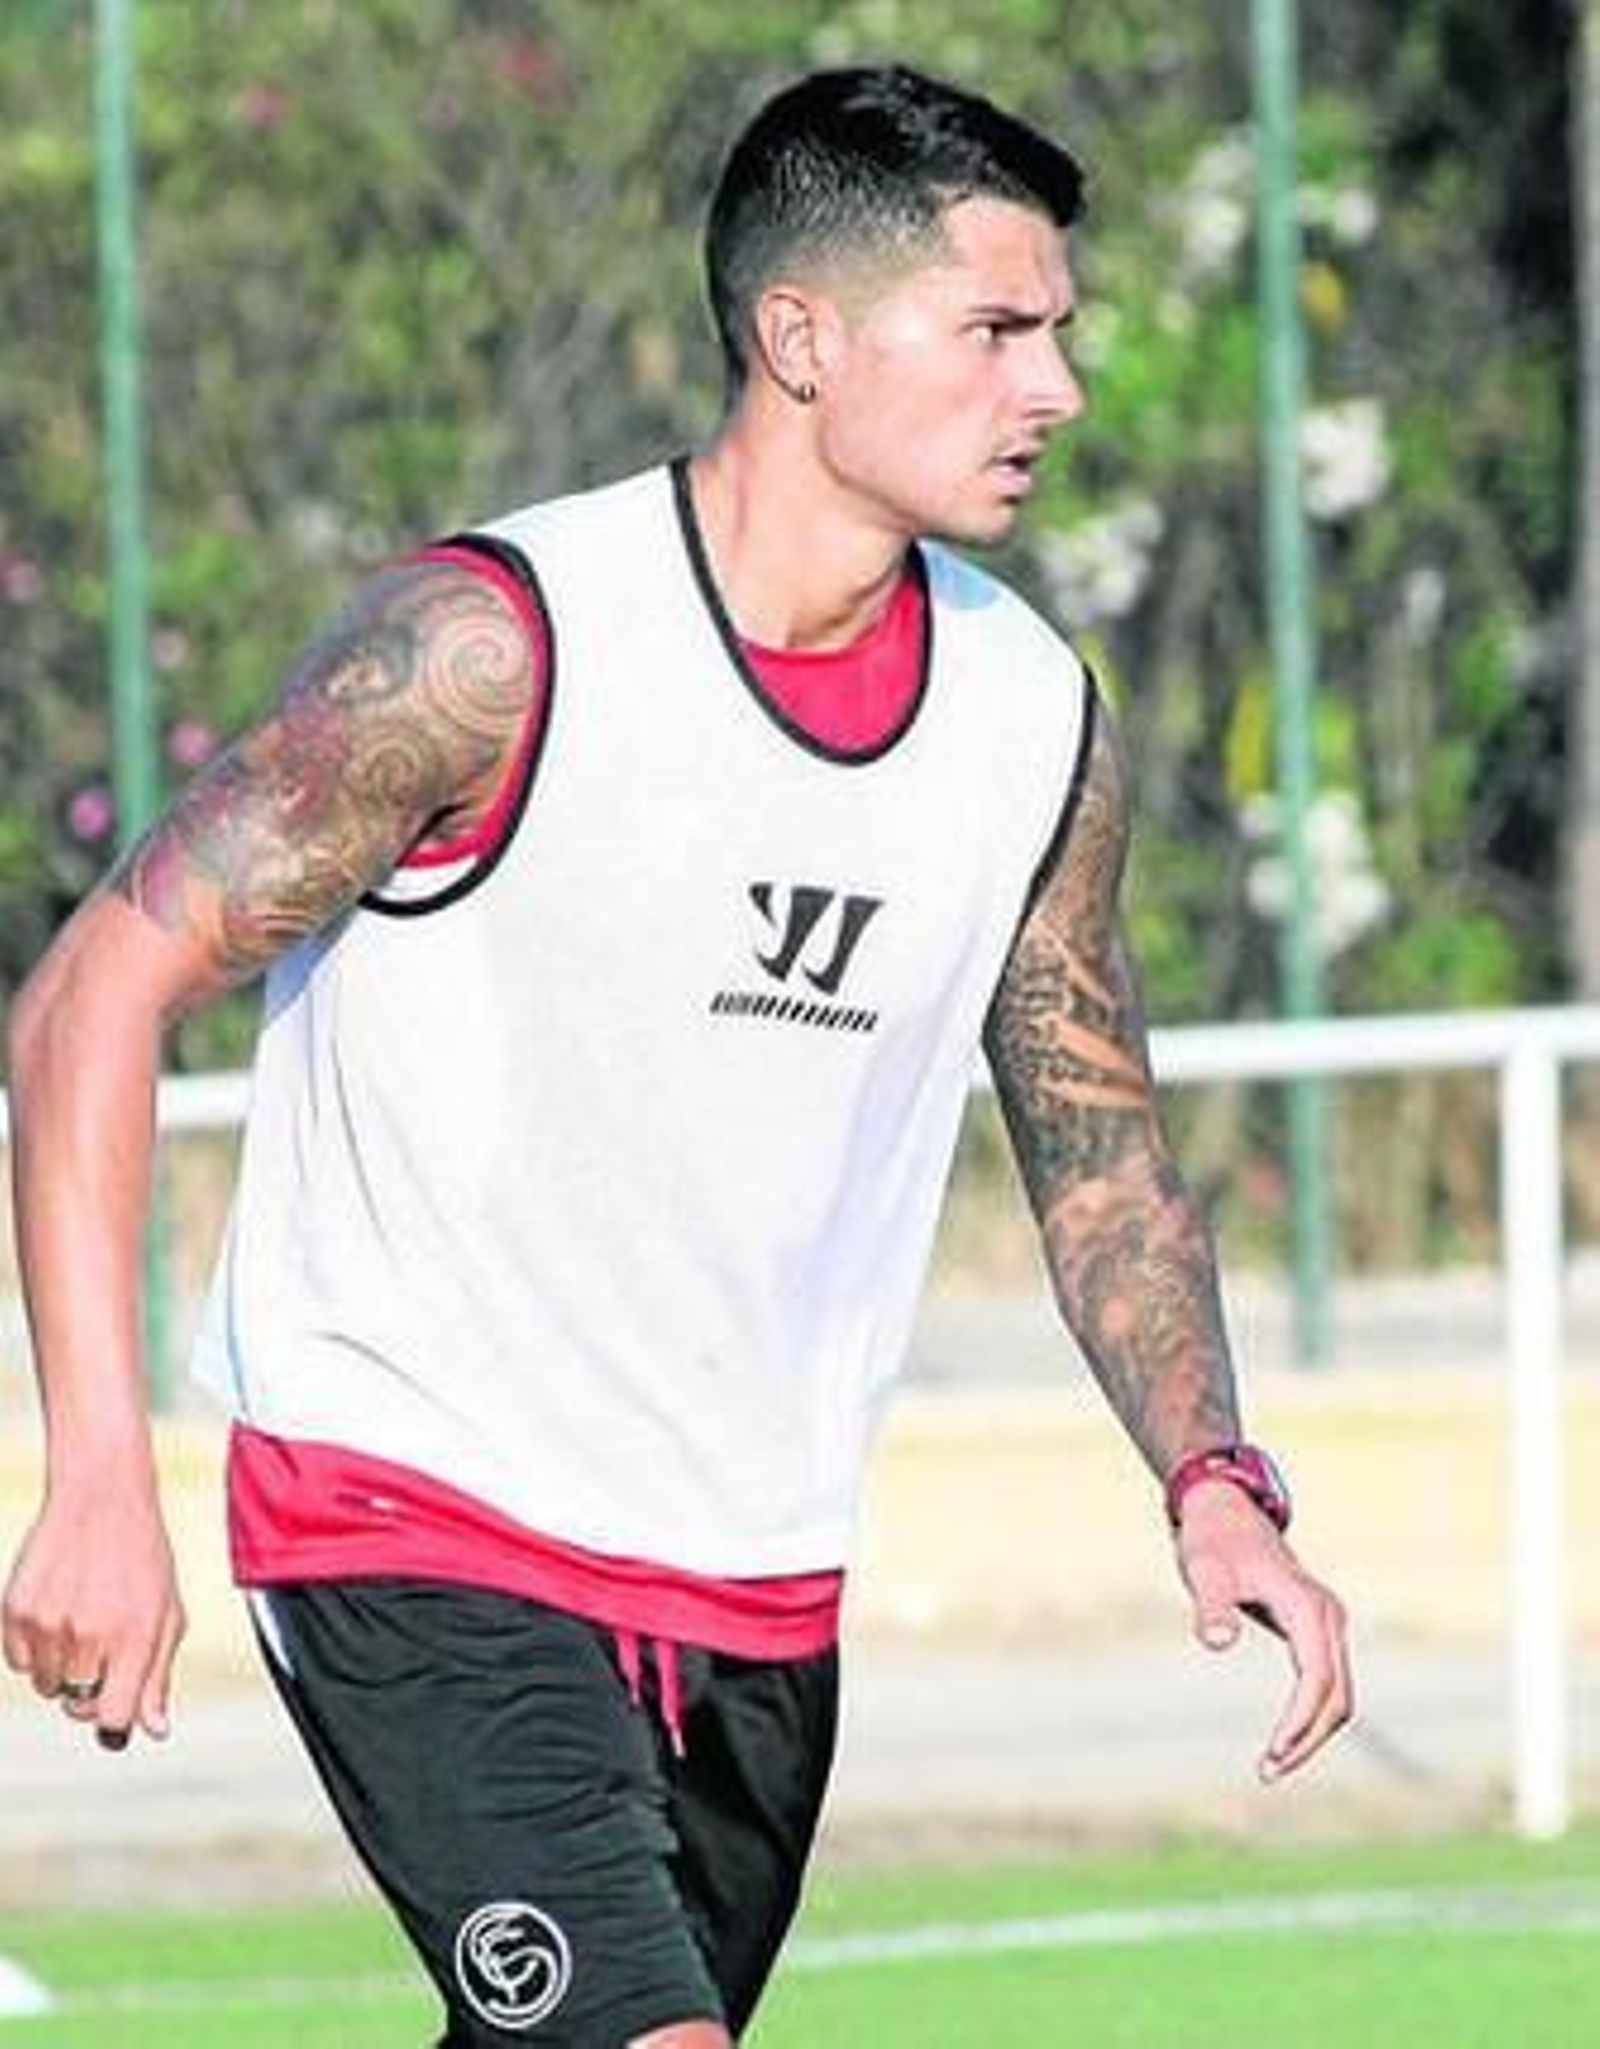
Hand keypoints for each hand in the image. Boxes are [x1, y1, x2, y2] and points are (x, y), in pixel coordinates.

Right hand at [2, 1479, 186, 1750]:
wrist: (101, 1497)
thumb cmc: (142, 1558)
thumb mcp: (167, 1612)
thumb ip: (158, 1675)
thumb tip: (154, 1731)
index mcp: (133, 1636)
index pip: (112, 1717)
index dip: (115, 1719)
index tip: (116, 1704)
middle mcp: (88, 1634)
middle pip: (77, 1708)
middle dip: (91, 1691)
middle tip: (104, 1648)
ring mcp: (47, 1623)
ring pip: (47, 1686)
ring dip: (64, 1668)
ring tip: (84, 1619)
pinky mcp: (15, 1610)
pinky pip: (20, 1662)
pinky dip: (36, 1649)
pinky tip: (58, 1610)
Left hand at [1174, 1480, 1352, 1781]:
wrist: (1224, 1509)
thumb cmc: (1212, 1541)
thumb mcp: (1204, 1570)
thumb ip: (1211, 1606)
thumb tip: (1216, 1641)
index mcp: (1308, 1607)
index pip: (1318, 1680)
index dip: (1300, 1723)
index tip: (1273, 1755)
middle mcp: (1329, 1616)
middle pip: (1337, 1696)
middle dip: (1308, 1738)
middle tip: (1268, 1772)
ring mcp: (1328, 1621)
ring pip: (1338, 1693)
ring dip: (1312, 1732)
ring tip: (1272, 1763)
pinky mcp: (1319, 1627)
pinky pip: (1327, 1681)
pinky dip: (1312, 1713)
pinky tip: (1283, 1736)